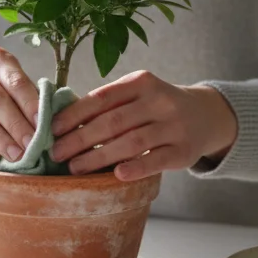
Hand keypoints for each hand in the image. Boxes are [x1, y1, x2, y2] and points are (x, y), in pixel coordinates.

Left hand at [50, 70, 237, 179]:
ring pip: (131, 141)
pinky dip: (136, 167)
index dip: (74, 114)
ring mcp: (174, 126)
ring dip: (99, 156)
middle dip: (80, 139)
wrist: (205, 116)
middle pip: (113, 122)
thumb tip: (62, 123)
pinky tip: (116, 175)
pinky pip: (156, 159)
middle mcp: (159, 101)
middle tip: (56, 153)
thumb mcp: (137, 94)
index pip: (101, 97)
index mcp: (141, 82)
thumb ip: (108, 104)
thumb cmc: (156, 108)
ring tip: (75, 168)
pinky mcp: (184, 150)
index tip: (53, 129)